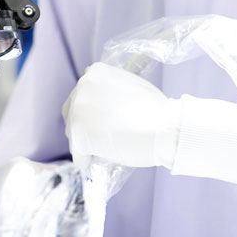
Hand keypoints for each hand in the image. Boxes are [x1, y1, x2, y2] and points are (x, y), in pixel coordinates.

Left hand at [62, 63, 181, 172]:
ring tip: (103, 151)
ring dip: (85, 143)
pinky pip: (78, 155)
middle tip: (99, 139)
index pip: (82, 94)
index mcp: (95, 73)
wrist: (165, 128)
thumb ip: (111, 91)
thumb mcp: (131, 86)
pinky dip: (86, 162)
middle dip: (84, 126)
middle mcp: (82, 87)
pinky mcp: (79, 137)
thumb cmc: (157, 111)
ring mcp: (78, 112)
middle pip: (71, 112)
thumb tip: (101, 108)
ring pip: (72, 134)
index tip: (100, 122)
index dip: (91, 111)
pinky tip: (97, 164)